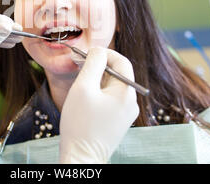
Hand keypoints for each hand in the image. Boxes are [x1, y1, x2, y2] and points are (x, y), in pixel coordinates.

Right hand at [59, 47, 138, 163]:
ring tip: (79, 84)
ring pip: (112, 86)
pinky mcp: (118, 121)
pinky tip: (84, 98)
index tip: (86, 54)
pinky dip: (98, 92)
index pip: (122, 61)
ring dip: (97, 79)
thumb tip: (98, 50)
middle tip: (78, 66)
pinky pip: (110, 98)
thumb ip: (93, 64)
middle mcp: (131, 103)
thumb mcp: (83, 88)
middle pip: (117, 73)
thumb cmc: (80, 124)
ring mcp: (126, 113)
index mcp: (127, 93)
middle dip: (98, 66)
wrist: (82, 158)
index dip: (105, 53)